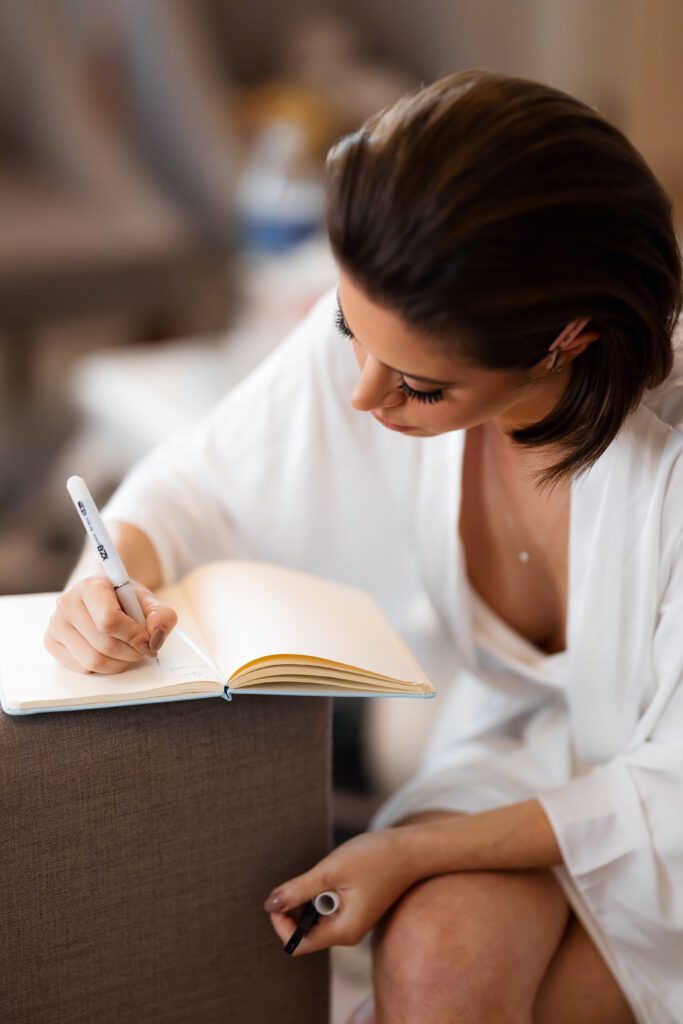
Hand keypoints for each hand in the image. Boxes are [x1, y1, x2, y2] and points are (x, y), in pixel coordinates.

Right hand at [44, 575, 176, 673]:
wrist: (100, 594)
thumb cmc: (124, 598)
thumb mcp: (148, 601)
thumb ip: (161, 616)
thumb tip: (155, 638)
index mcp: (91, 586)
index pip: (109, 621)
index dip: (134, 636)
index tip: (147, 640)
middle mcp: (67, 603)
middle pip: (104, 645)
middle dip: (131, 652)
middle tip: (141, 648)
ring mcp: (56, 623)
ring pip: (92, 661)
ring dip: (119, 663)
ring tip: (127, 651)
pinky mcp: (51, 642)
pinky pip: (82, 668)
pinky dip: (102, 667)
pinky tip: (109, 653)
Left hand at [263, 828, 416, 953]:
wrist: (410, 850)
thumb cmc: (374, 858)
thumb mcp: (330, 872)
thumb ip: (298, 891)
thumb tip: (269, 906)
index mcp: (343, 932)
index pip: (298, 943)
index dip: (281, 922)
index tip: (278, 896)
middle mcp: (347, 933)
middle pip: (305, 932)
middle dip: (294, 908)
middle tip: (298, 879)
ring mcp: (352, 922)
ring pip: (315, 918)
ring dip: (307, 898)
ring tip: (320, 874)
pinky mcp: (354, 909)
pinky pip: (326, 908)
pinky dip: (320, 893)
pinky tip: (330, 874)